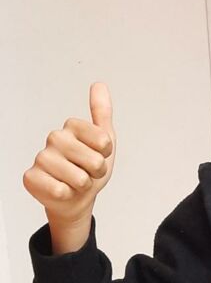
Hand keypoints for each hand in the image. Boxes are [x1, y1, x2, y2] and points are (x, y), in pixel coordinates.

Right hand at [23, 82, 115, 226]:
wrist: (76, 198)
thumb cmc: (89, 169)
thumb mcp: (104, 142)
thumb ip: (102, 113)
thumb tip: (99, 84)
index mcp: (72, 126)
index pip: (104, 141)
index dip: (106, 155)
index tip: (98, 156)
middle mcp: (55, 138)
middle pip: (95, 161)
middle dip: (97, 173)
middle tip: (87, 172)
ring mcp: (42, 157)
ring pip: (80, 178)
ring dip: (83, 186)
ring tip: (75, 182)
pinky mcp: (31, 177)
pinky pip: (61, 190)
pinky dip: (67, 195)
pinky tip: (61, 190)